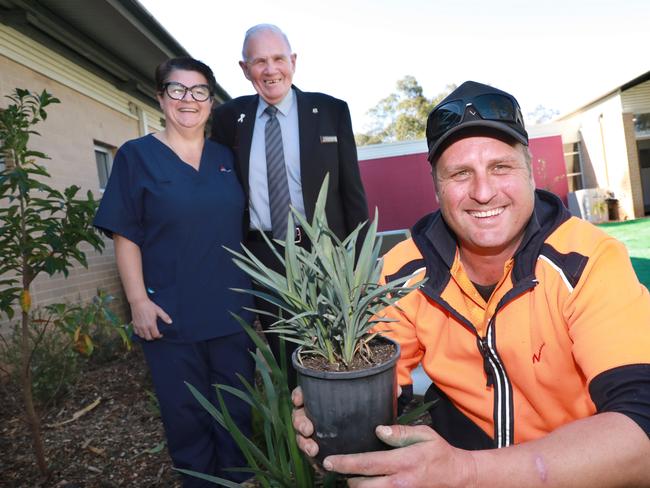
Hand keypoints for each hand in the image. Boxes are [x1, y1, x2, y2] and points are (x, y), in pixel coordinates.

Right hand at [129, 297, 171, 340]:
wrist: (138, 302)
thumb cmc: (149, 305)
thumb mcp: (159, 310)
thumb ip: (165, 317)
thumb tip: (170, 322)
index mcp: (151, 324)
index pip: (155, 335)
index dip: (159, 336)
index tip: (161, 334)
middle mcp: (144, 327)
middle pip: (149, 338)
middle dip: (153, 337)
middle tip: (155, 334)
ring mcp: (138, 326)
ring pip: (142, 336)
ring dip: (146, 336)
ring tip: (149, 333)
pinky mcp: (134, 324)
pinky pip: (136, 332)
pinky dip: (140, 333)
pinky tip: (143, 330)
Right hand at [291, 385, 404, 459]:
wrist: (376, 437)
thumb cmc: (370, 410)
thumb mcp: (376, 400)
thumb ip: (383, 393)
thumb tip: (397, 391)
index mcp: (325, 396)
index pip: (306, 391)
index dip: (299, 394)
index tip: (300, 399)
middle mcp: (318, 413)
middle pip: (299, 414)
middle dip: (300, 421)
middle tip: (309, 429)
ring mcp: (318, 431)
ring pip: (301, 435)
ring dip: (303, 442)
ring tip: (313, 448)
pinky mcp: (322, 448)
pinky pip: (310, 453)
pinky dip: (311, 457)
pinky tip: (317, 461)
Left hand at [322, 424, 477, 487]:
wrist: (457, 477)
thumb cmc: (439, 453)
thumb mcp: (424, 435)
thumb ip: (400, 432)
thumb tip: (378, 430)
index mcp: (403, 463)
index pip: (367, 464)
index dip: (345, 463)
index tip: (329, 460)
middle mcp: (399, 483)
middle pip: (362, 485)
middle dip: (347, 477)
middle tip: (338, 466)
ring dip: (358, 485)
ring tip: (352, 475)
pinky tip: (368, 481)